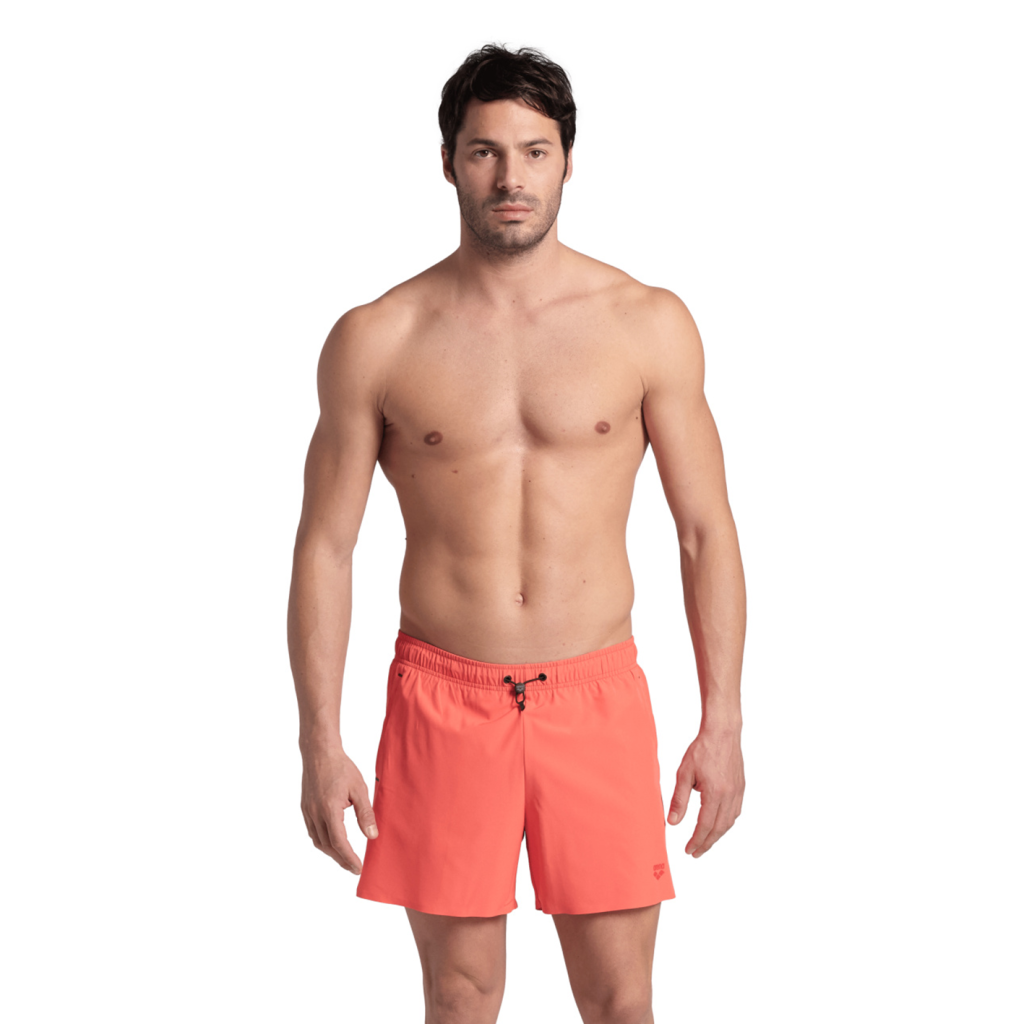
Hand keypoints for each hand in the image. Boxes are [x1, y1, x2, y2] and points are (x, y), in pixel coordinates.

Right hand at [300, 743, 377, 873]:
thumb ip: (365, 814)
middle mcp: (315, 813)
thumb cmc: (341, 767)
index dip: (349, 858)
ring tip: (345, 858)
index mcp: (329, 809)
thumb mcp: (359, 789)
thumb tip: (372, 836)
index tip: (359, 868)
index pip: (339, 842)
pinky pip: (313, 832)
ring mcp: (308, 811)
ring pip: (318, 841)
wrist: (319, 752)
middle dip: (341, 859)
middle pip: (327, 846)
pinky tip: (332, 842)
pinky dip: (323, 842)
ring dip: (331, 853)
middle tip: (354, 868)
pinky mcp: (305, 808)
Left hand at [667, 725, 743, 857]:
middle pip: (719, 828)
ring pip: (729, 822)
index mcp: (715, 793)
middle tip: (696, 852)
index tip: (689, 850)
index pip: (705, 825)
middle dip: (707, 843)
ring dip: (717, 835)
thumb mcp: (684, 773)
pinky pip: (735, 812)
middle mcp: (729, 796)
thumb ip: (679, 799)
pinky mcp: (741, 787)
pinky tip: (718, 824)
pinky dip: (726, 823)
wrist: (722, 732)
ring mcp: (738, 792)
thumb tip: (673, 823)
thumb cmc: (702, 750)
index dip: (697, 840)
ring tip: (705, 842)